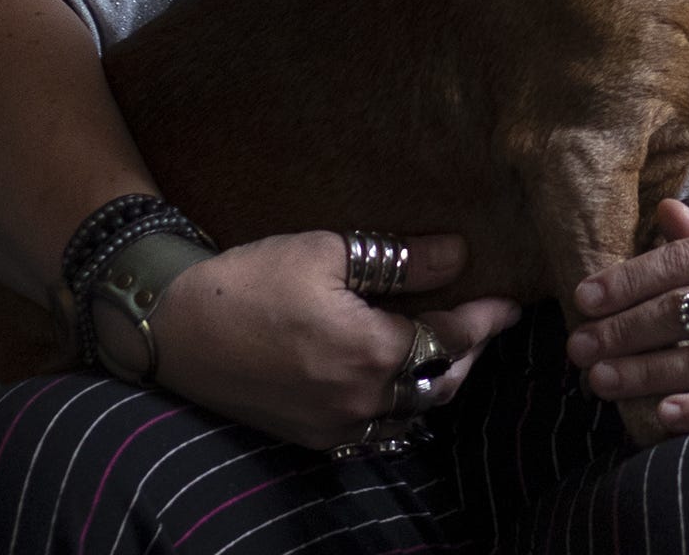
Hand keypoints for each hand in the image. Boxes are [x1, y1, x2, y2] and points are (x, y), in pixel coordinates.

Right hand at [128, 231, 519, 451]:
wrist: (176, 329)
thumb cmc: (251, 280)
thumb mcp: (327, 252)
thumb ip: (401, 258)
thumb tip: (459, 254)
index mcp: (373, 352)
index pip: (452, 337)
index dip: (486, 318)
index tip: (512, 303)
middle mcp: (363, 400)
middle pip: (442, 382)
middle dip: (470, 352)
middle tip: (485, 322)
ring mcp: (338, 426)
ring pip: (412, 411)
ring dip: (438, 381)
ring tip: (449, 348)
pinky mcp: (313, 437)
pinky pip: (378, 430)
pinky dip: (402, 406)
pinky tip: (400, 383)